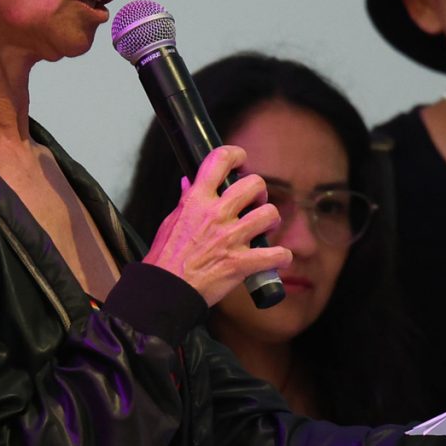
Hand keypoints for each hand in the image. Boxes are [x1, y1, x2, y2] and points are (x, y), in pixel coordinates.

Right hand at [143, 145, 288, 306]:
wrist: (165, 291)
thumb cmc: (165, 259)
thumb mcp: (170, 221)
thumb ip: (185, 201)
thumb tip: (189, 182)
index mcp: (196, 200)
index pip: (219, 160)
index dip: (236, 155)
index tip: (241, 161)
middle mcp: (216, 214)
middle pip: (255, 184)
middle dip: (259, 192)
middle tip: (254, 203)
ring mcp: (230, 238)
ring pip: (270, 214)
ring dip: (271, 221)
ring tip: (264, 229)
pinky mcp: (241, 263)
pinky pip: (276, 254)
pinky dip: (280, 257)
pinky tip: (276, 258)